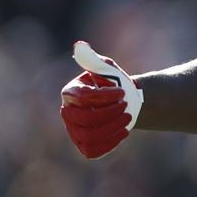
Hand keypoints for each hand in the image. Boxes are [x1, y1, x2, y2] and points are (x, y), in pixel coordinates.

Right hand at [60, 41, 143, 158]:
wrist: (125, 103)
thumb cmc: (114, 84)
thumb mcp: (107, 69)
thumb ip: (93, 60)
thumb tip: (79, 46)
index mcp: (70, 93)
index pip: (83, 98)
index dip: (105, 96)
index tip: (123, 91)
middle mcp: (67, 113)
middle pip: (83, 120)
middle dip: (109, 114)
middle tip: (126, 106)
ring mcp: (74, 131)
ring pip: (88, 136)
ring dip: (111, 128)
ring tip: (128, 118)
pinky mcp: (84, 145)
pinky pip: (92, 150)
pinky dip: (110, 142)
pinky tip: (123, 131)